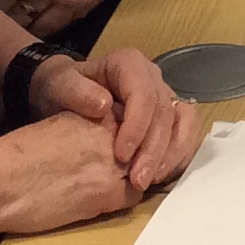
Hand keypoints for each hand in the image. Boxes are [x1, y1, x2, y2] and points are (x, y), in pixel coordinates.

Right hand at [0, 111, 142, 233]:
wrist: (1, 181)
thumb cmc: (19, 155)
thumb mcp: (62, 125)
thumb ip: (89, 129)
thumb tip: (101, 144)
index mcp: (99, 111)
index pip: (136, 122)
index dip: (135, 139)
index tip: (127, 150)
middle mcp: (113, 131)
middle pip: (145, 144)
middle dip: (142, 158)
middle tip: (131, 169)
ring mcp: (114, 161)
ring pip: (147, 169)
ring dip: (139, 177)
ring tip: (118, 185)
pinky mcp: (109, 191)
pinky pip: (135, 195)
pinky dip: (127, 198)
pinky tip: (108, 199)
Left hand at [30, 44, 204, 191]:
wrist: (66, 92)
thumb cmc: (63, 87)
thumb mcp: (60, 84)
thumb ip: (77, 91)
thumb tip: (103, 105)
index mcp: (130, 64)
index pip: (143, 94)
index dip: (137, 126)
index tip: (120, 155)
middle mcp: (152, 77)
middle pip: (164, 113)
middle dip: (153, 149)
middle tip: (138, 180)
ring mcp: (163, 96)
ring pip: (182, 123)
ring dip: (170, 155)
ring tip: (149, 181)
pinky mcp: (168, 115)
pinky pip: (184, 133)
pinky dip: (176, 155)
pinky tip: (158, 175)